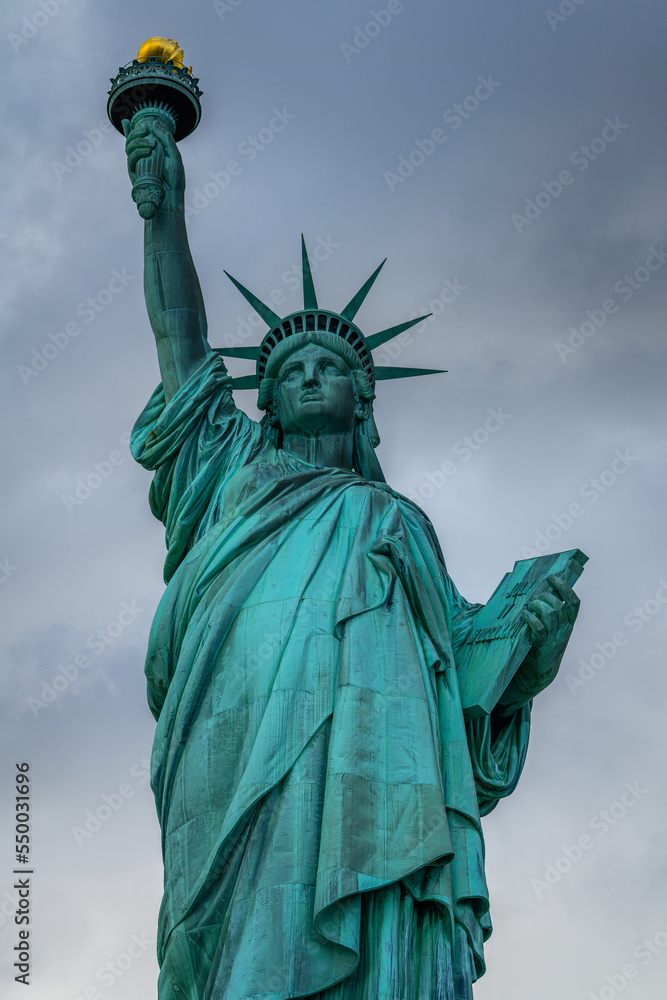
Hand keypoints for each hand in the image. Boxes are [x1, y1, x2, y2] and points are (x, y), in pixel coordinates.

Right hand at [122, 118, 184, 209]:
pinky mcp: (134, 174)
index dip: (129, 130)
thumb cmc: (175, 180)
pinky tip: (147, 151)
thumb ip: (167, 141)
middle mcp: (142, 158)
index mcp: (151, 153)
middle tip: (146, 129)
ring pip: (129, 147)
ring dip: (138, 141)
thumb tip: (155, 124)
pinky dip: (138, 152)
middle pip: (131, 140)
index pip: (137, 139)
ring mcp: (137, 165)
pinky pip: (131, 159)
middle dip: (136, 132)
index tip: (127, 121)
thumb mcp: (175, 157)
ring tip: (152, 144)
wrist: (171, 199)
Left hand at [520, 574, 579, 689]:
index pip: (574, 603)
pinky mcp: (542, 646)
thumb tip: (540, 593)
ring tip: (529, 606)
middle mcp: (564, 630)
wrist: (538, 674)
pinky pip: (538, 628)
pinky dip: (530, 618)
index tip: (552, 578)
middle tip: (536, 598)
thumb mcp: (552, 631)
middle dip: (546, 596)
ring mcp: (554, 638)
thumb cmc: (541, 647)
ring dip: (537, 605)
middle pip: (560, 606)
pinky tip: (524, 615)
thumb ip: (550, 615)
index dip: (565, 588)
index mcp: (568, 625)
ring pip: (550, 614)